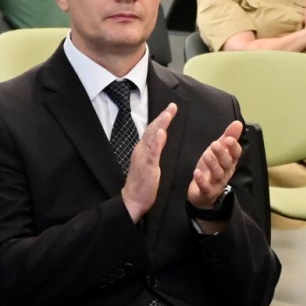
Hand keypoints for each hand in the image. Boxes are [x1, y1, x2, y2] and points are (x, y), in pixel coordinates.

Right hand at [121, 103, 176, 222]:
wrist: (133, 199)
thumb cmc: (142, 183)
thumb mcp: (150, 162)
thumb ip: (155, 147)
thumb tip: (161, 134)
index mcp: (143, 149)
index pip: (153, 130)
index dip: (161, 118)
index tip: (171, 108)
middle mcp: (141, 150)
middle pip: (152, 130)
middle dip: (162, 117)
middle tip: (172, 106)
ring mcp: (143, 158)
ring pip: (151, 138)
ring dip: (160, 125)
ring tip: (167, 114)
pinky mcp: (147, 167)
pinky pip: (152, 152)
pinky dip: (156, 141)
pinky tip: (161, 133)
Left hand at [187, 120, 242, 208]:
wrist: (202, 192)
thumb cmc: (211, 168)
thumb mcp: (218, 151)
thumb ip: (228, 137)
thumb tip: (238, 123)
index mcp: (229, 162)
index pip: (236, 154)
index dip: (234, 147)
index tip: (229, 139)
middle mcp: (226, 172)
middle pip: (227, 163)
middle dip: (222, 154)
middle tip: (214, 144)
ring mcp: (216, 183)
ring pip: (218, 174)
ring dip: (213, 164)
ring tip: (206, 155)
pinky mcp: (206, 191)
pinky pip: (205, 187)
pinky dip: (201, 180)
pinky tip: (197, 173)